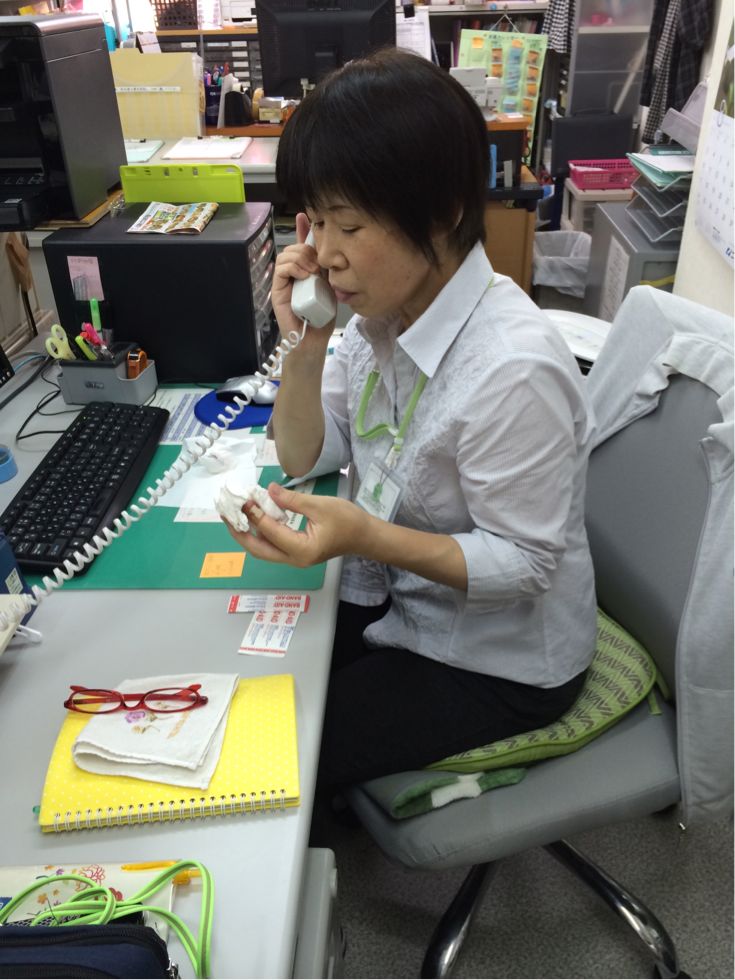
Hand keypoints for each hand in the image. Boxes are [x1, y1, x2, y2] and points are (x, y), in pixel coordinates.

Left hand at [222, 482, 369, 566]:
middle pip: (258, 549)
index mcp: (302, 550)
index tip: (243, 498)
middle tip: (225, 513)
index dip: (255, 514)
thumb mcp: (320, 505)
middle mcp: (294, 559)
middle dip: (239, 532)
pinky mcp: (295, 553)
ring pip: (262, 549)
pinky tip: (253, 518)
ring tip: (233, 515)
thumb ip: (291, 500)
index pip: (270, 532)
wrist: (364, 536)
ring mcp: (294, 558)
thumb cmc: (347, 520)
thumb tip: (268, 490)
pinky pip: (271, 545)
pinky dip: (259, 533)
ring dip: (247, 533)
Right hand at [272, 212, 334, 344]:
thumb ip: (326, 267)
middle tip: (317, 265)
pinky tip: (302, 275)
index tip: (304, 216)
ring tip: (312, 273)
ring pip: (287, 255)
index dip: (302, 229)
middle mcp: (293, 273)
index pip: (302, 244)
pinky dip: (292, 267)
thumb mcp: (330, 285)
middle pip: (294, 247)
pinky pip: (281, 268)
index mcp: (306, 269)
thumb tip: (330, 247)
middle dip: (307, 249)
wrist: (313, 338)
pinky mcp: (277, 290)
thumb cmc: (322, 315)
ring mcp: (284, 281)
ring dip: (301, 259)